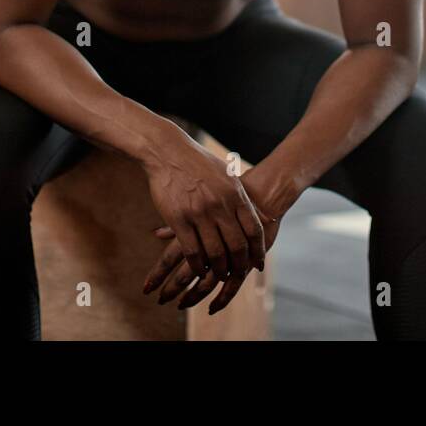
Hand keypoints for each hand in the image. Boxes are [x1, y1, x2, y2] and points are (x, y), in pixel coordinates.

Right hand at [139, 133, 266, 285]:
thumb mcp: (226, 174)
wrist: (168, 151)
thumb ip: (240, 194)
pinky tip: (199, 270)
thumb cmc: (198, 162)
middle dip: (239, 265)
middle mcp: (220, 205)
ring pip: (214, 252)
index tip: (258, 263)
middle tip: (238, 274)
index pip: (253, 230)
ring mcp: (199, 213)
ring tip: (219, 275)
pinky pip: (192, 251)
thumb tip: (255, 211)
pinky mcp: (178, 219)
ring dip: (218, 269)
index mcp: (235, 194)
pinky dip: (197, 265)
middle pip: (236, 245)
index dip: (257, 250)